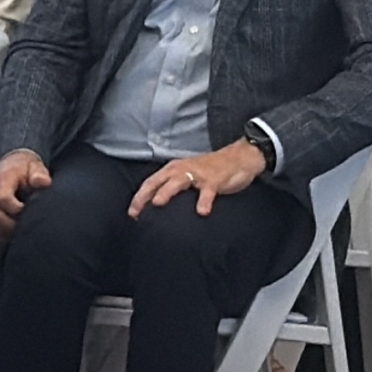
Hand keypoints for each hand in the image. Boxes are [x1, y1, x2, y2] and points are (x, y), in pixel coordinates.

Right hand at [0, 148, 51, 240]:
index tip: (30, 211)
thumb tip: (42, 181)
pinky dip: (0, 233)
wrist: (12, 166)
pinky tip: (13, 229)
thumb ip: (39, 174)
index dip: (18, 211)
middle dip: (12, 225)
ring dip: (6, 231)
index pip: (3, 199)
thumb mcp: (36, 167)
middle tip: (27, 224)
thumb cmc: (26, 170)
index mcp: (2, 176)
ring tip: (21, 227)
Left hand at [128, 139, 265, 217]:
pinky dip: (204, 201)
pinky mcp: (215, 180)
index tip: (132, 213)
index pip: (151, 183)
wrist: (239, 158)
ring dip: (167, 192)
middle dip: (144, 196)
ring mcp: (198, 174)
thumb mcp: (189, 176)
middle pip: (157, 182)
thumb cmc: (211, 170)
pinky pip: (208, 191)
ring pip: (178, 182)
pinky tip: (202, 212)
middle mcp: (181, 169)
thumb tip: (161, 206)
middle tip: (135, 212)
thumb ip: (177, 188)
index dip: (139, 197)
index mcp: (173, 169)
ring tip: (158, 203)